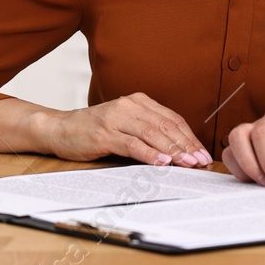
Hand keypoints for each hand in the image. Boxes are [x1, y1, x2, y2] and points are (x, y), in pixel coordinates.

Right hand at [36, 93, 209, 165]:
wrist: (61, 128)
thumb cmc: (95, 130)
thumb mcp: (126, 125)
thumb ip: (148, 131)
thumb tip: (179, 151)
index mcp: (138, 102)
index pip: (172, 119)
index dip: (190, 137)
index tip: (203, 153)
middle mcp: (129, 106)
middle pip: (166, 125)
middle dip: (186, 145)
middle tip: (201, 161)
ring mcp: (116, 118)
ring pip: (152, 133)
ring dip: (173, 150)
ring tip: (188, 163)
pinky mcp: (104, 133)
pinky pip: (132, 144)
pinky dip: (149, 153)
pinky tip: (162, 162)